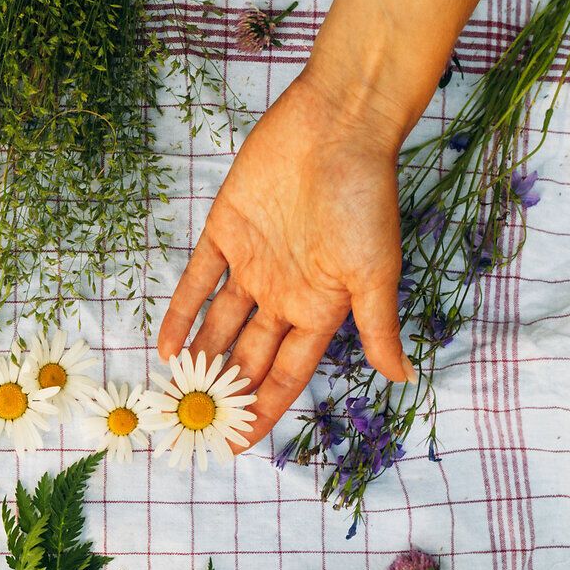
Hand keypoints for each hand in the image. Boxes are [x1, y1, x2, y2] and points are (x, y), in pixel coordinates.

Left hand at [155, 69, 413, 453]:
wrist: (339, 125)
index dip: (263, 409)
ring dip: (200, 361)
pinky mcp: (226, 230)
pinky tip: (166, 348)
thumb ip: (378, 326)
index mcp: (321, 308)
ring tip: (174, 398)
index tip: (239, 445)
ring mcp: (253, 263)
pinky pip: (197, 281)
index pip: (286, 373)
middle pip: (248, 356)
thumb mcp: (375, 271)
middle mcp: (284, 292)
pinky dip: (180, 313)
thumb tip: (402, 378)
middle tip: (196, 430)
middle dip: (226, 393)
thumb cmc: (365, 196)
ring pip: (219, 325)